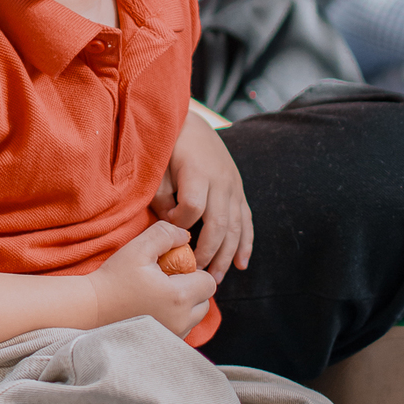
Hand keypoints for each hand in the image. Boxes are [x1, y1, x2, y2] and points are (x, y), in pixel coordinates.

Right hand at [88, 220, 215, 337]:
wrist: (90, 309)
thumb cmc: (113, 279)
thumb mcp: (138, 248)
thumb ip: (165, 234)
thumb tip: (185, 235)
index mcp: (179, 297)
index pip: (208, 282)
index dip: (194, 271)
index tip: (173, 269)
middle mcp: (181, 321)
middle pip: (205, 302)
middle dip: (192, 289)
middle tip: (166, 281)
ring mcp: (172, 335)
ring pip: (194, 317)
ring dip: (184, 305)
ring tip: (158, 296)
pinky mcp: (163, 344)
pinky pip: (181, 329)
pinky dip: (173, 318)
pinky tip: (152, 309)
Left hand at [151, 110, 252, 281]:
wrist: (191, 124)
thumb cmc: (168, 148)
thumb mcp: (158, 168)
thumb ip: (162, 197)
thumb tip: (172, 225)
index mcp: (198, 172)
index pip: (192, 207)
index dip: (179, 222)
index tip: (168, 228)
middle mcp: (221, 181)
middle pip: (219, 224)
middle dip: (207, 253)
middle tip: (196, 274)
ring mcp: (233, 186)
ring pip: (235, 227)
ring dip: (227, 255)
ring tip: (216, 279)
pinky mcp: (239, 190)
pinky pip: (246, 221)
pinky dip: (245, 244)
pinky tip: (241, 264)